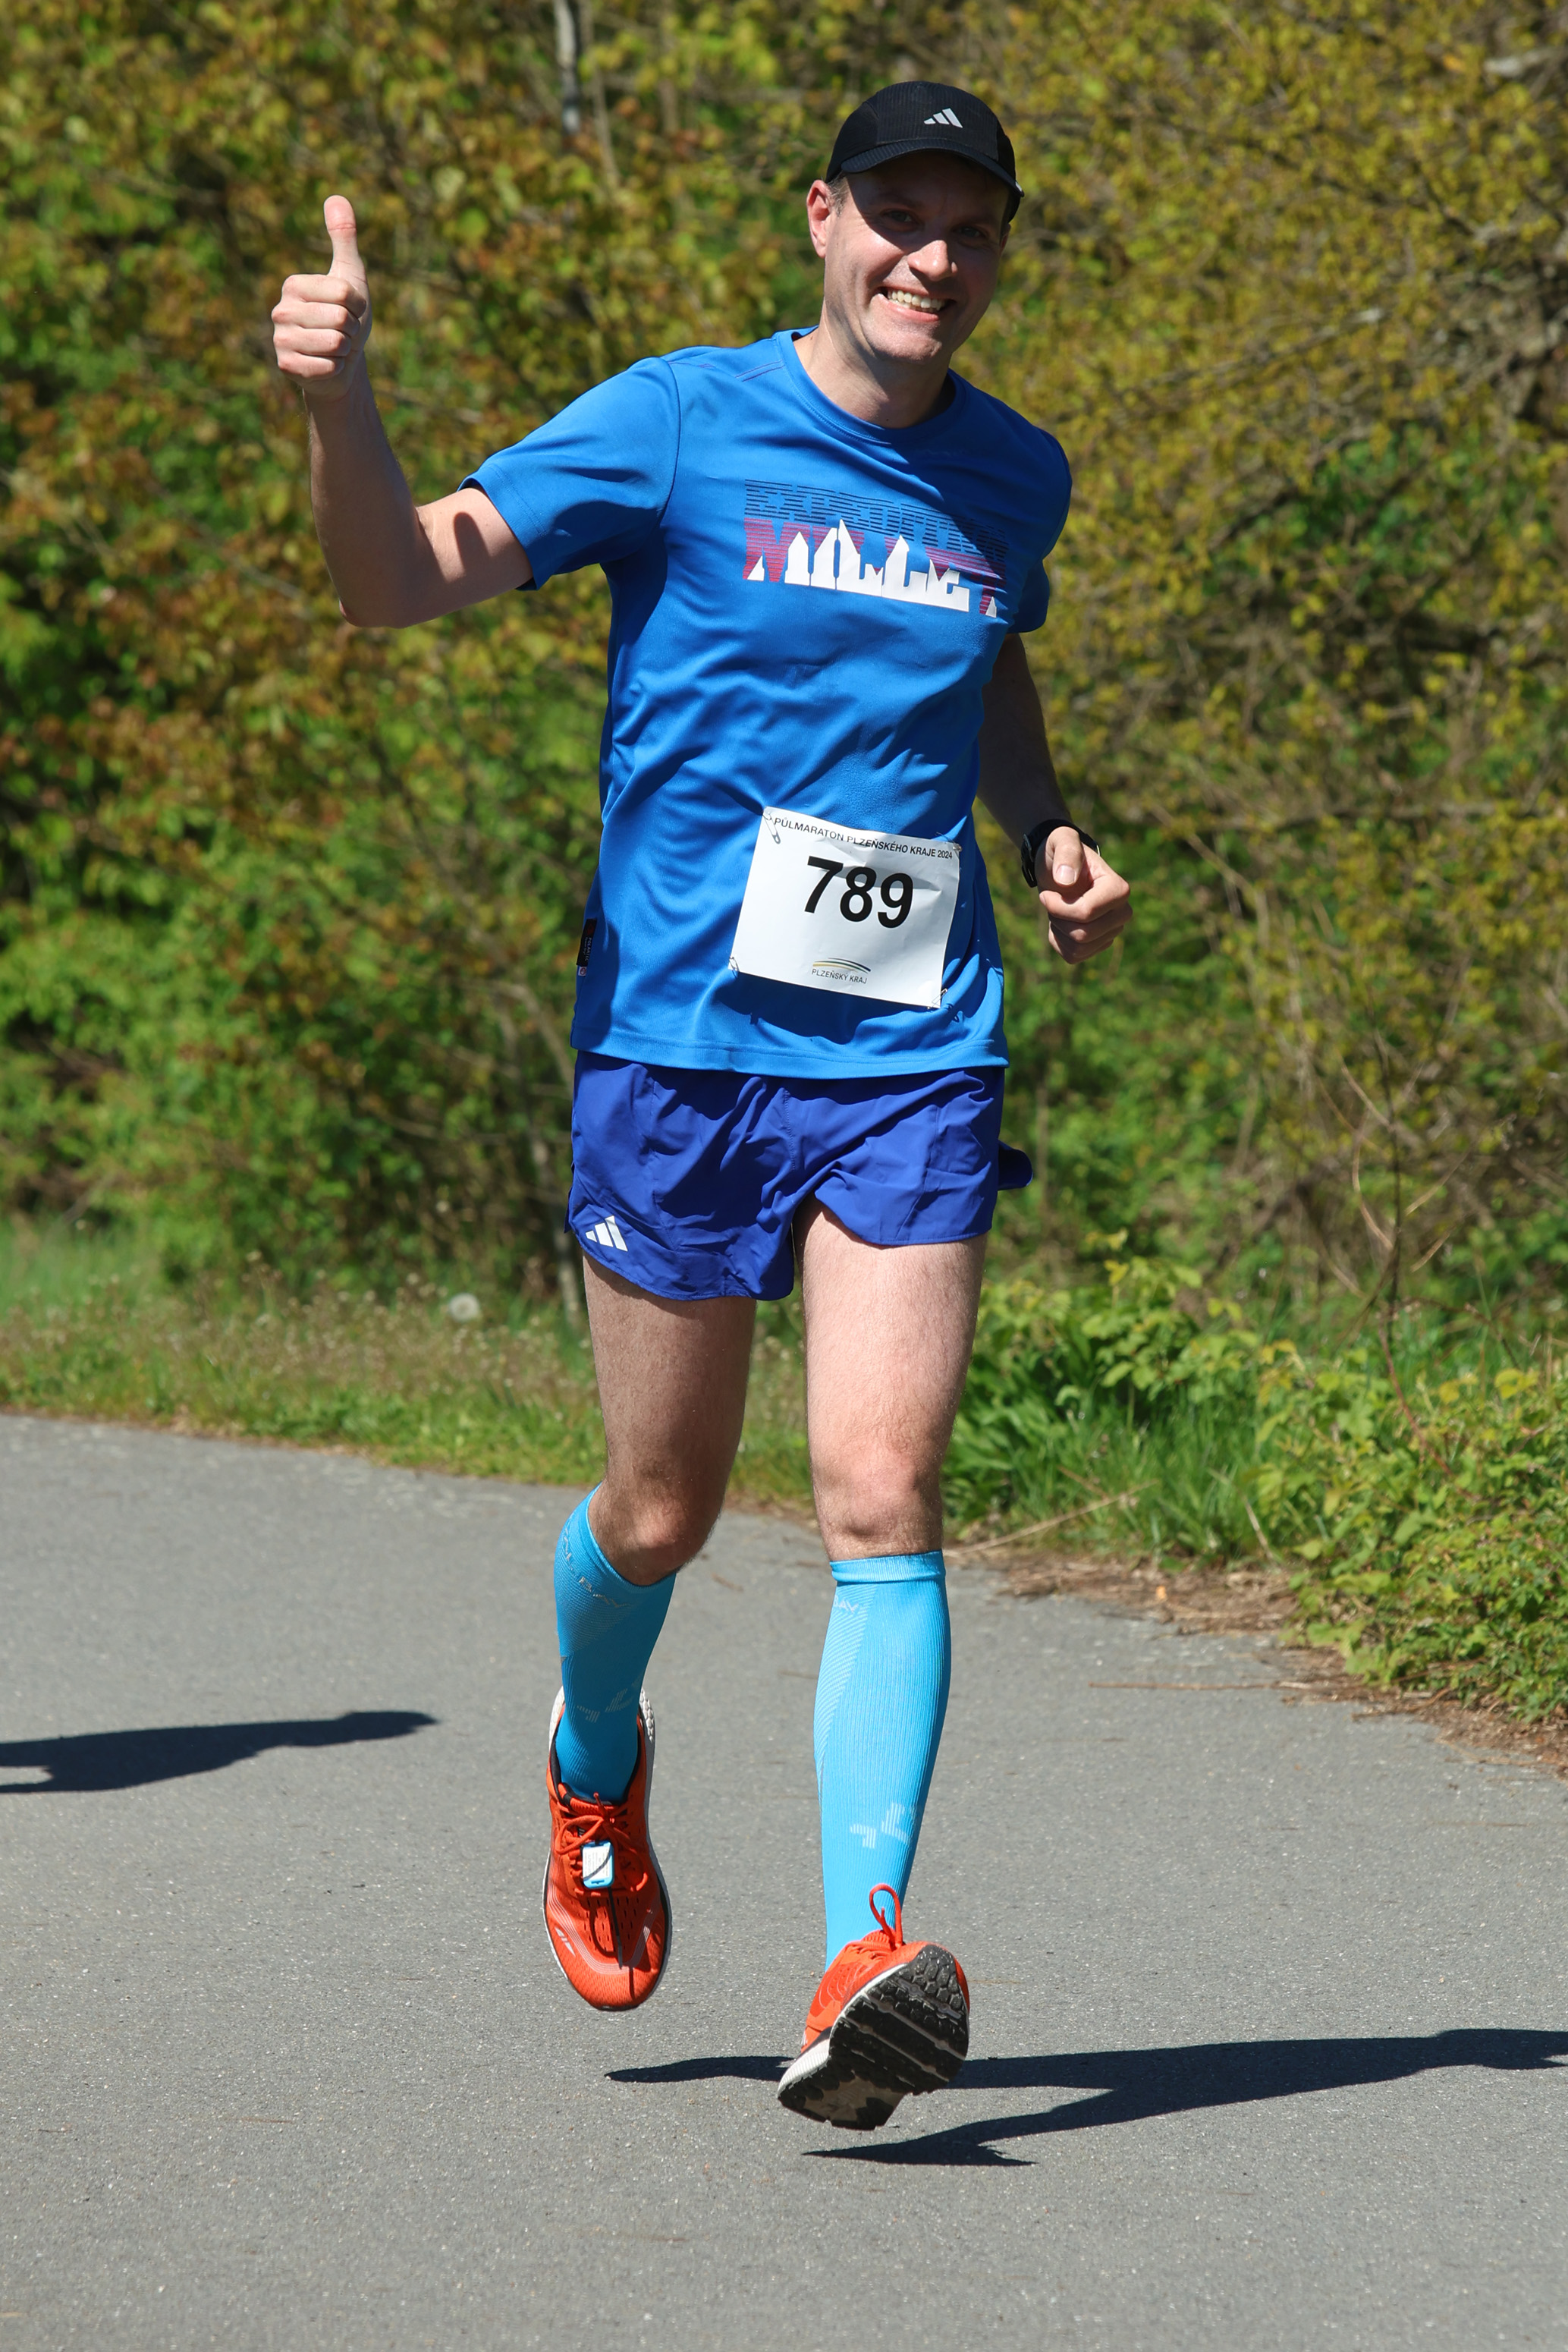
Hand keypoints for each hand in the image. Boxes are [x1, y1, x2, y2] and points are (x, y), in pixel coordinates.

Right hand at [270, 195, 371, 401]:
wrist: (342, 362)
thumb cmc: (347, 317)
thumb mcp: (350, 276)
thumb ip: (343, 238)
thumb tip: (335, 197)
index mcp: (293, 285)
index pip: (343, 293)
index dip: (357, 306)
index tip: (349, 310)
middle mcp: (281, 310)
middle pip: (340, 318)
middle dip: (352, 329)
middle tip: (342, 332)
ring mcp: (280, 339)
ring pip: (335, 343)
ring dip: (345, 350)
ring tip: (335, 347)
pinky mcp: (287, 366)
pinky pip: (327, 366)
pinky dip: (336, 369)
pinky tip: (327, 365)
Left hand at [1037, 827, 1131, 963]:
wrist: (1057, 868)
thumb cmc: (1060, 851)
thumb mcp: (1060, 841)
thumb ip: (1066, 852)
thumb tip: (1067, 880)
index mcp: (1119, 889)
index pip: (1086, 913)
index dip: (1058, 907)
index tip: (1047, 893)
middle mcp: (1122, 913)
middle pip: (1083, 934)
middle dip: (1058, 919)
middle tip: (1053, 901)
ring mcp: (1112, 931)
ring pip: (1079, 948)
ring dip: (1058, 930)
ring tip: (1058, 911)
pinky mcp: (1099, 945)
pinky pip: (1074, 956)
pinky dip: (1059, 943)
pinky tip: (1060, 923)